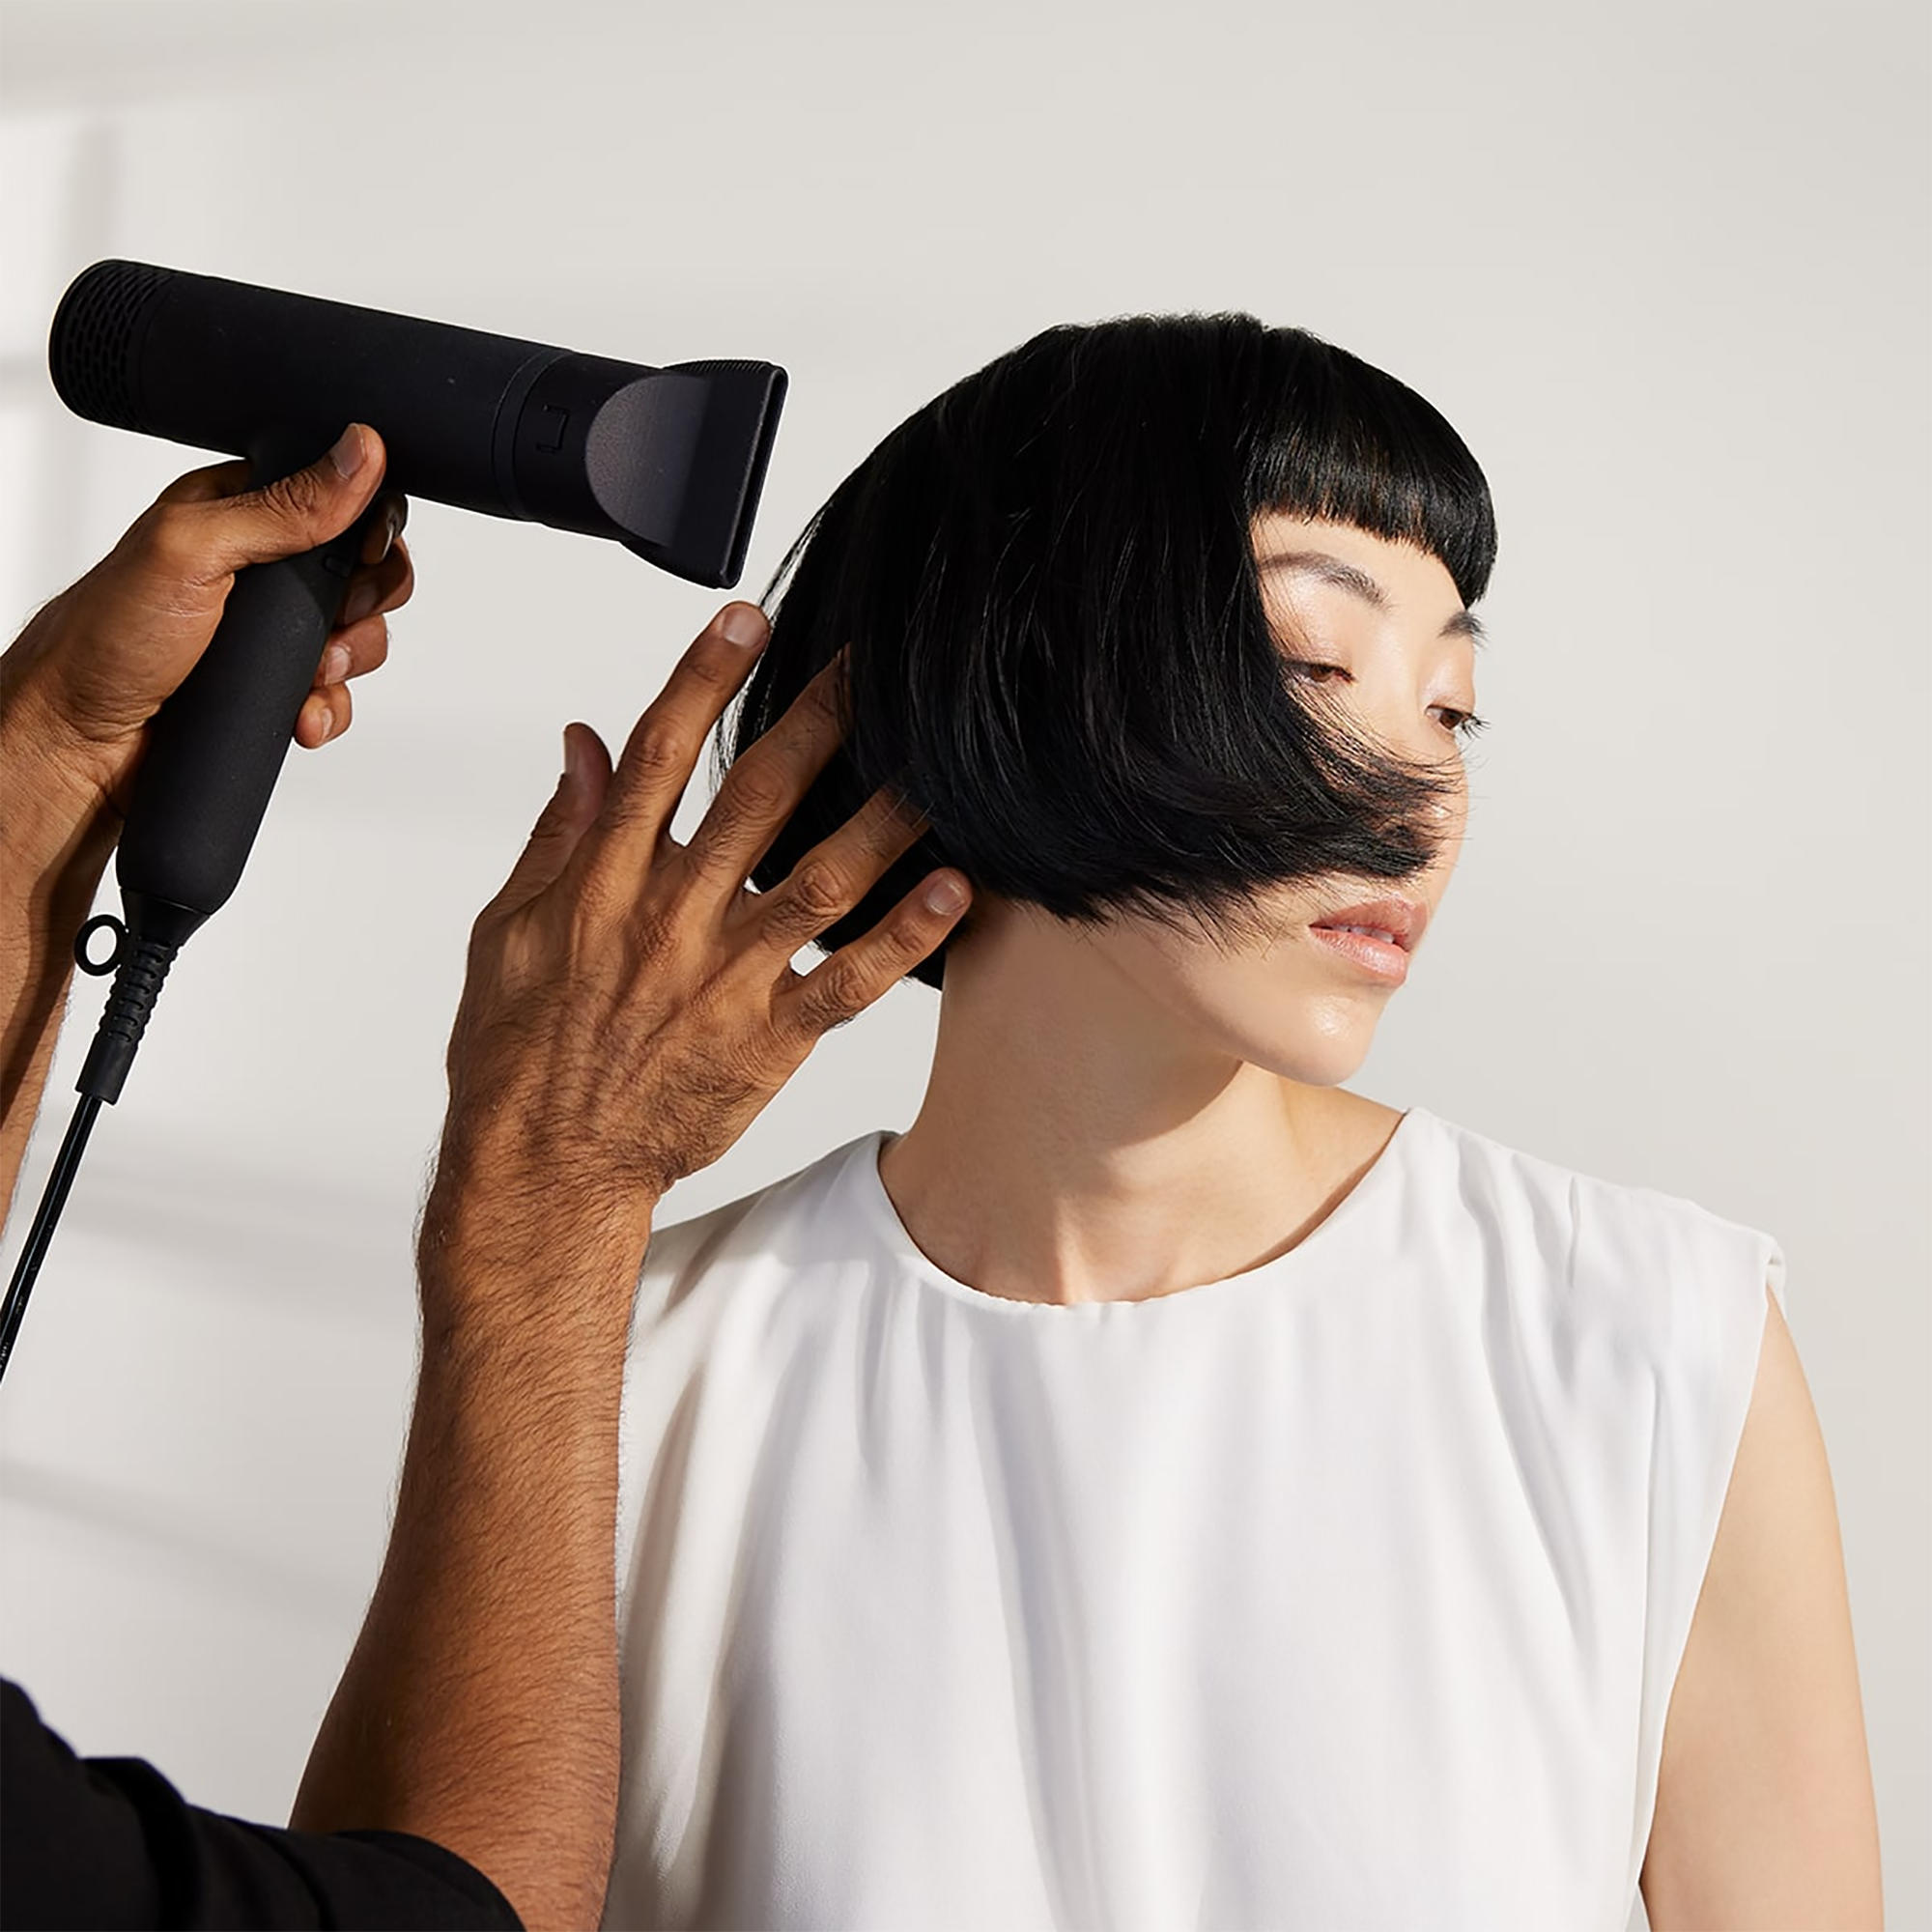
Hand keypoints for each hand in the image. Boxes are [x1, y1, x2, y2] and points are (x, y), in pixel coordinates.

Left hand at [0, 422, 411, 822]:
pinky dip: (329, 706)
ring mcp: (264, 630)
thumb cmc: (104, 641)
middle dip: (365, 602)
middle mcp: (255, 568)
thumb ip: (283, 506)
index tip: (364, 553)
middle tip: (337, 618)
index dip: (366, 522)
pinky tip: (301, 712)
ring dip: (349, 660)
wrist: (77, 743)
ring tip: (312, 675)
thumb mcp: (194, 550)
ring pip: (356, 636)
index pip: (332, 495)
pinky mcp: (271, 684)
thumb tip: (359, 454)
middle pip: (358, 570)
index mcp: (235, 511)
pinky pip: (335, 692)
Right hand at [423, 601, 972, 1301]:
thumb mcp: (507, 931)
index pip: (658, 755)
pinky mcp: (764, 1040)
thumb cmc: (519, 1056)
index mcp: (604, 881)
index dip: (703, 678)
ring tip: (941, 764)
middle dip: (820, 721)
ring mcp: (723, 978)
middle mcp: (671, 916)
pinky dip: (904, 937)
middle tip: (873, 667)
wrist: (544, 1168)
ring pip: (820, 878)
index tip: (748, 618)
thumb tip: (583, 745)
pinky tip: (954, 891)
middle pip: (757, 796)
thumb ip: (558, 834)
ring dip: (885, 817)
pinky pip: (847, 981)